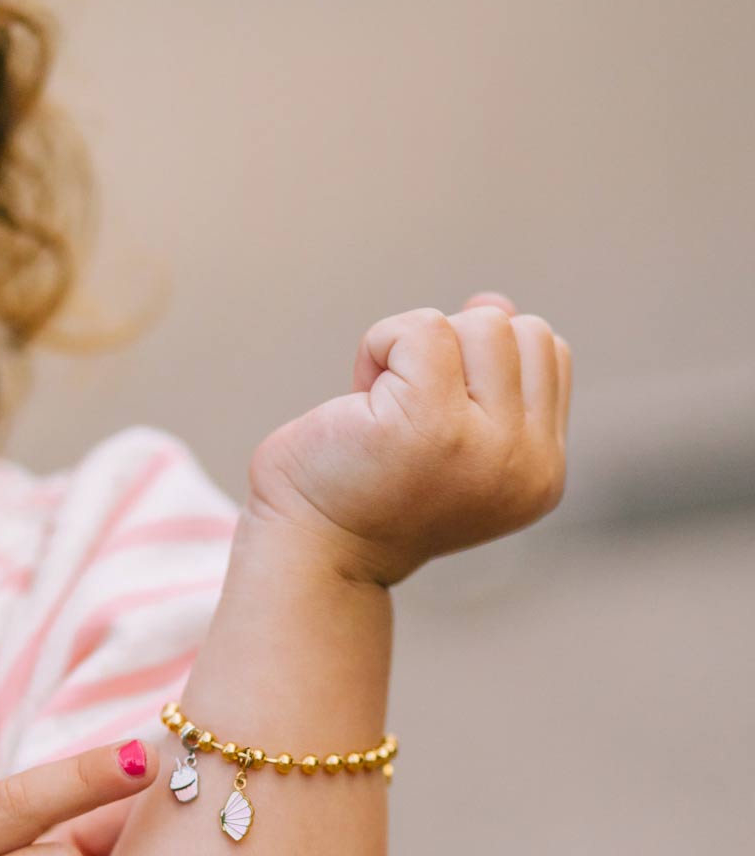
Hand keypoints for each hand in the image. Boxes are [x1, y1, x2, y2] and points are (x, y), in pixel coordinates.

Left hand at [245, 291, 570, 585]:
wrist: (308, 550)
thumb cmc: (365, 489)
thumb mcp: (449, 430)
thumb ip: (488, 376)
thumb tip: (499, 305)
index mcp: (542, 473)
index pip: (547, 355)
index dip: (478, 364)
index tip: (429, 419)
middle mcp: (528, 466)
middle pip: (521, 332)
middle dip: (454, 352)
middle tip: (401, 415)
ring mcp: (485, 446)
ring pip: (483, 324)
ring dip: (416, 350)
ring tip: (383, 410)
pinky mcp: (429, 424)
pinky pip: (421, 328)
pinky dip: (379, 345)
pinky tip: (358, 400)